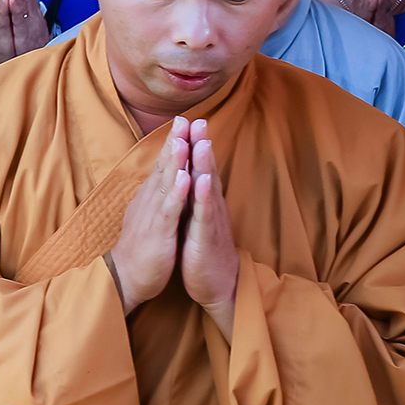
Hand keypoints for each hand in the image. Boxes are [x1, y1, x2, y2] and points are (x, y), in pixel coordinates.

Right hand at [107, 122, 192, 312]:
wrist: (125, 280)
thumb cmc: (140, 251)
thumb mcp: (149, 219)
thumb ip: (156, 198)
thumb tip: (162, 180)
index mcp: (149, 200)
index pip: (162, 167)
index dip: (172, 144)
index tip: (182, 122)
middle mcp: (148, 203)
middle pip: (163, 168)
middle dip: (174, 143)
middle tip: (183, 118)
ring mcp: (152, 216)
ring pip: (165, 184)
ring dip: (174, 161)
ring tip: (182, 140)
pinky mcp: (158, 233)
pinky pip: (169, 210)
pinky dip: (176, 192)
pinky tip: (183, 177)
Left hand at [174, 121, 237, 328]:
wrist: (216, 285)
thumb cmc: (203, 252)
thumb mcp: (195, 221)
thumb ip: (193, 199)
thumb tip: (187, 178)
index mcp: (203, 203)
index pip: (199, 169)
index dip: (194, 146)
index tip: (189, 120)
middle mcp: (210, 208)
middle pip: (206, 171)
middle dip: (202, 145)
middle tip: (200, 118)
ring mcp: (210, 222)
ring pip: (207, 189)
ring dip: (205, 165)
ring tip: (202, 141)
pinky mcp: (206, 238)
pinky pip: (204, 215)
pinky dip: (203, 197)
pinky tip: (201, 180)